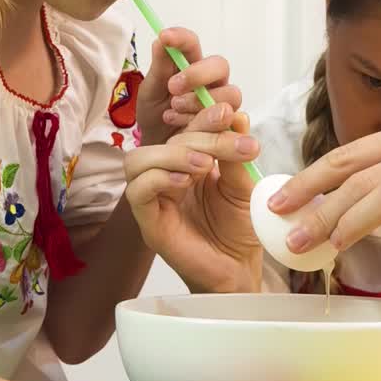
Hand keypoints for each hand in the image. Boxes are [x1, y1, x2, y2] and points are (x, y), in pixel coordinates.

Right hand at [125, 102, 262, 292]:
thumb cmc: (241, 227)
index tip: (228, 112)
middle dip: (199, 136)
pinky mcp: (147, 222)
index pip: (183, 126)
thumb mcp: (244, 184)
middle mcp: (164, 175)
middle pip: (164, 140)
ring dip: (173, 154)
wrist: (241, 269)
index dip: (200, 114)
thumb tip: (236, 116)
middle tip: (234, 145)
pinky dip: (159, 179)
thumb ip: (235, 154)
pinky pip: (137, 192)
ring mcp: (153, 199)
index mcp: (186, 160)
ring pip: (138, 160)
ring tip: (206, 165)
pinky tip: (187, 182)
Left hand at [136, 27, 242, 146]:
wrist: (158, 148)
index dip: (182, 38)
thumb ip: (158, 67)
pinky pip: (230, 120)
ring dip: (199, 102)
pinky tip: (184, 128)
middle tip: (173, 86)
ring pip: (229, 94)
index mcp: (191, 65)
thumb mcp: (150, 92)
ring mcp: (222, 103)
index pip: (193, 43)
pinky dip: (206, 124)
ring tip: (173, 111)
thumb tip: (161, 40)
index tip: (166, 37)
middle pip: (220, 65)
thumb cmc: (156, 116)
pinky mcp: (228, 125)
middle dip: (197, 74)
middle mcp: (211, 81)